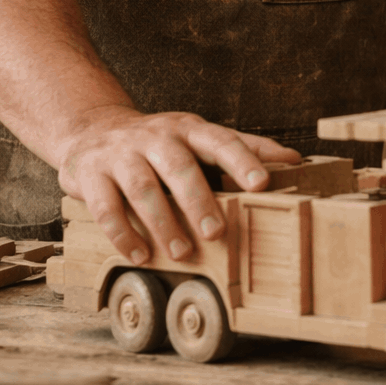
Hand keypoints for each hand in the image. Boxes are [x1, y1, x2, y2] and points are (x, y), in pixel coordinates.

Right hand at [58, 106, 300, 266]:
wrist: (92, 131)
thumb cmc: (160, 143)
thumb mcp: (200, 138)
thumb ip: (244, 148)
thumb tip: (295, 161)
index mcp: (189, 129)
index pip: (220, 140)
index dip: (241, 160)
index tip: (261, 183)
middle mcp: (155, 137)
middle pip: (179, 166)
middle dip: (198, 200)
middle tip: (216, 233)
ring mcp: (121, 155)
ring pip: (142, 188)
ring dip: (162, 222)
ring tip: (181, 253)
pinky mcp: (90, 175)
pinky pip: (105, 207)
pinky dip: (123, 234)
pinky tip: (139, 255)